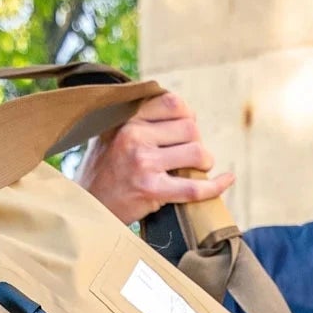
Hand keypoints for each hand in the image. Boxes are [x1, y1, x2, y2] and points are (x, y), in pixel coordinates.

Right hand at [76, 91, 235, 223]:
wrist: (86, 209)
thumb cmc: (102, 172)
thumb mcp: (110, 134)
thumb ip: (137, 118)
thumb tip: (178, 105)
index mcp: (126, 119)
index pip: (173, 103)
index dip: (187, 116)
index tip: (184, 131)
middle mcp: (134, 137)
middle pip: (191, 128)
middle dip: (197, 142)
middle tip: (189, 156)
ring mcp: (143, 163)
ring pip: (197, 154)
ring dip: (204, 163)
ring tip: (195, 170)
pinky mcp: (151, 190)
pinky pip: (195, 188)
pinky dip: (216, 186)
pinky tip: (226, 180)